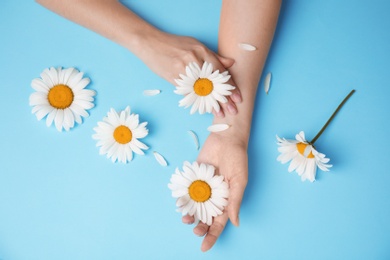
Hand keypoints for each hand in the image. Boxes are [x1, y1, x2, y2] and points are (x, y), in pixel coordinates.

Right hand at [137, 31, 241, 116]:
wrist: (150, 43)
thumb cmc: (174, 44)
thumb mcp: (195, 45)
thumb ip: (213, 56)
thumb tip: (231, 63)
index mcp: (202, 51)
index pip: (220, 72)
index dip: (231, 86)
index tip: (238, 98)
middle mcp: (194, 61)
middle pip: (213, 84)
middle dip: (224, 99)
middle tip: (233, 110)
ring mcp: (183, 71)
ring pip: (201, 91)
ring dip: (212, 104)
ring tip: (220, 113)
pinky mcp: (174, 78)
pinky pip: (188, 93)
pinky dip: (197, 102)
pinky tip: (204, 109)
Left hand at [181, 131, 247, 250]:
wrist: (225, 138)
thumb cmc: (237, 159)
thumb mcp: (239, 182)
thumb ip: (235, 202)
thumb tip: (234, 223)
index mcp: (226, 201)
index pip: (219, 223)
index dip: (212, 236)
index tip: (204, 247)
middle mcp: (213, 197)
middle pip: (204, 218)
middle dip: (199, 227)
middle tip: (195, 230)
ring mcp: (202, 188)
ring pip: (193, 207)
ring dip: (189, 216)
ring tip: (186, 219)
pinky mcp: (193, 177)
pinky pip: (186, 191)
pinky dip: (181, 199)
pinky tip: (179, 204)